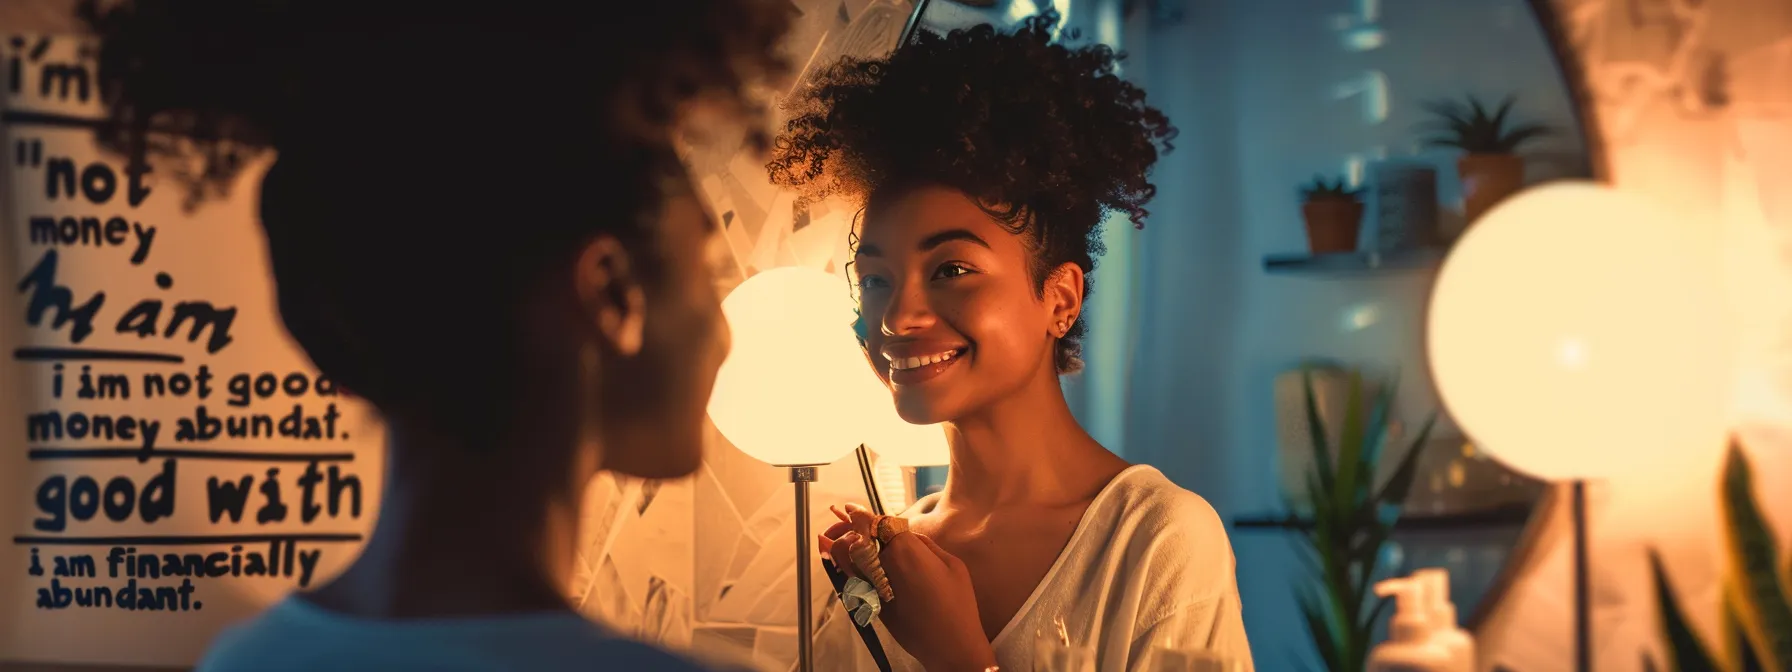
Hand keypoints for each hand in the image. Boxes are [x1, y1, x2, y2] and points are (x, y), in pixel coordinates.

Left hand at [820, 504, 995, 671]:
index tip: (852, 508)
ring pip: (846, 558)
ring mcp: (873, 586)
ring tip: (836, 537)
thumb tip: (908, 536)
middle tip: (846, 520)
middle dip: (849, 527)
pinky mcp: (871, 603)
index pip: (876, 523)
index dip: (861, 513)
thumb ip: (925, 545)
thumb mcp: (952, 564)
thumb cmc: (958, 604)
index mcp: (905, 550)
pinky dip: (842, 565)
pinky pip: (850, 577)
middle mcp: (884, 565)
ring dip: (840, 545)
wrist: (949, 644)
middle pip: (857, 538)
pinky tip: (840, 560)